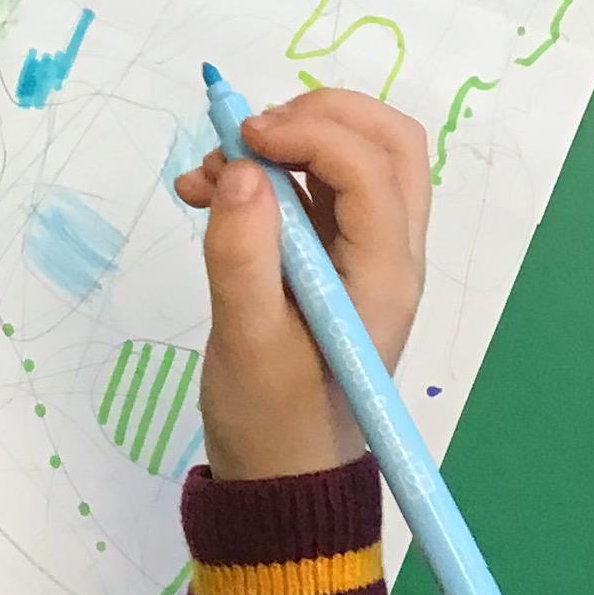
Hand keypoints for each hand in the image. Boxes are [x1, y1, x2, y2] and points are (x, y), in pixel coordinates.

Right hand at [175, 90, 431, 481]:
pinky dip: (267, 175)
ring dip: (286, 142)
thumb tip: (244, 171)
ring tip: (210, 173)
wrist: (279, 479)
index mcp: (384, 276)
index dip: (308, 134)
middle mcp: (389, 255)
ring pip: (352, 158)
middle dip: (318, 115)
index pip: (369, 169)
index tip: (240, 139)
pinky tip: (205, 192)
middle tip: (248, 133)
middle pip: (387, 144)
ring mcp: (363, 255)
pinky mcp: (331, 261)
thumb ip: (243, 255)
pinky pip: (314, 191)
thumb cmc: (271, 422)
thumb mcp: (247, 344)